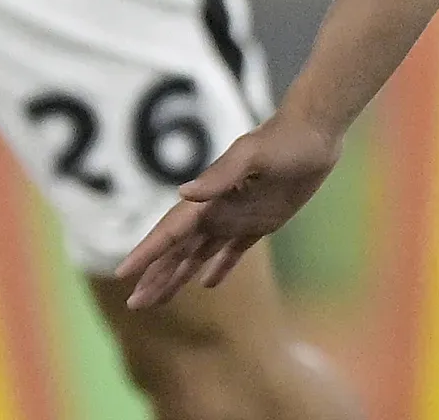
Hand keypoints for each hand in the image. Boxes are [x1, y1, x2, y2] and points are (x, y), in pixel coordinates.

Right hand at [115, 111, 340, 309]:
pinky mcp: (260, 223)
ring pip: (198, 254)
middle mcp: (216, 210)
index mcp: (209, 197)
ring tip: (158, 301)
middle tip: (134, 305)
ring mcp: (236, 218)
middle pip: (178, 250)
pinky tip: (206, 285)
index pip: (170, 232)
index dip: (147, 254)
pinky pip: (232, 252)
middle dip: (155, 276)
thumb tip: (183, 193)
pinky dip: (219, 269)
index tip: (124, 274)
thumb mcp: (252, 155)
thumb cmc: (283, 140)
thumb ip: (219, 175)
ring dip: (178, 276)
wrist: (314, 132)